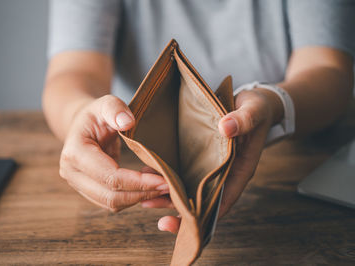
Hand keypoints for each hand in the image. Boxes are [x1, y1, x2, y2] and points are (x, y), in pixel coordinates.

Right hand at [59, 95, 168, 211]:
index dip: (138, 182)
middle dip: (142, 193)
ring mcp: (78, 185)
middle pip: (111, 196)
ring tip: (160, 184)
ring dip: (139, 197)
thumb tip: (127, 123)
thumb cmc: (96, 114)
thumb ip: (115, 109)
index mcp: (75, 153)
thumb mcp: (105, 103)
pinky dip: (133, 197)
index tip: (163, 179)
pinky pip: (113, 203)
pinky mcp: (89, 191)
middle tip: (168, 185)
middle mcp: (72, 173)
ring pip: (112, 204)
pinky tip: (148, 185)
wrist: (82, 125)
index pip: (110, 177)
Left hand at [141, 88, 281, 232]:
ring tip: (144, 194)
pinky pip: (184, 170)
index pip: (223, 200)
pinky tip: (149, 171)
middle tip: (150, 204)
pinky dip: (168, 174)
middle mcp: (224, 173)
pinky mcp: (201, 156)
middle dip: (177, 207)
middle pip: (201, 199)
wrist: (253, 103)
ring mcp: (211, 167)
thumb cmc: (257, 109)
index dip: (205, 214)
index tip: (185, 221)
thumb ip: (244, 120)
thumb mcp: (254, 110)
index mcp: (240, 169)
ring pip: (189, 187)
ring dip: (167, 193)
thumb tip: (226, 128)